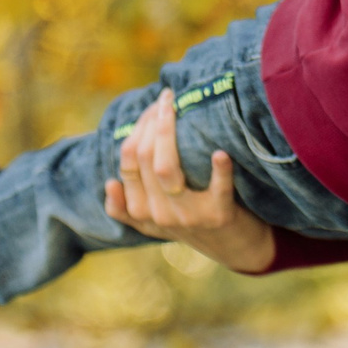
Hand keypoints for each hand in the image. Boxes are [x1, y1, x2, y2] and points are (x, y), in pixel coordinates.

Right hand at [103, 90, 276, 273]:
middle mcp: (160, 215)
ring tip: (176, 108)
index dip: (137, 130)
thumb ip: (130, 206)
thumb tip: (111, 182)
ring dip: (168, 133)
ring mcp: (188, 217)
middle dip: (151, 123)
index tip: (151, 107)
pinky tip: (220, 152)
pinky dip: (218, 170)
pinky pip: (217, 189)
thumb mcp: (157, 221)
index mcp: (142, 212)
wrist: (236, 249)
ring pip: (166, 169)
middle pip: (144, 160)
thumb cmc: (195, 222)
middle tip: (166, 98)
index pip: (127, 163)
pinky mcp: (219, 215)